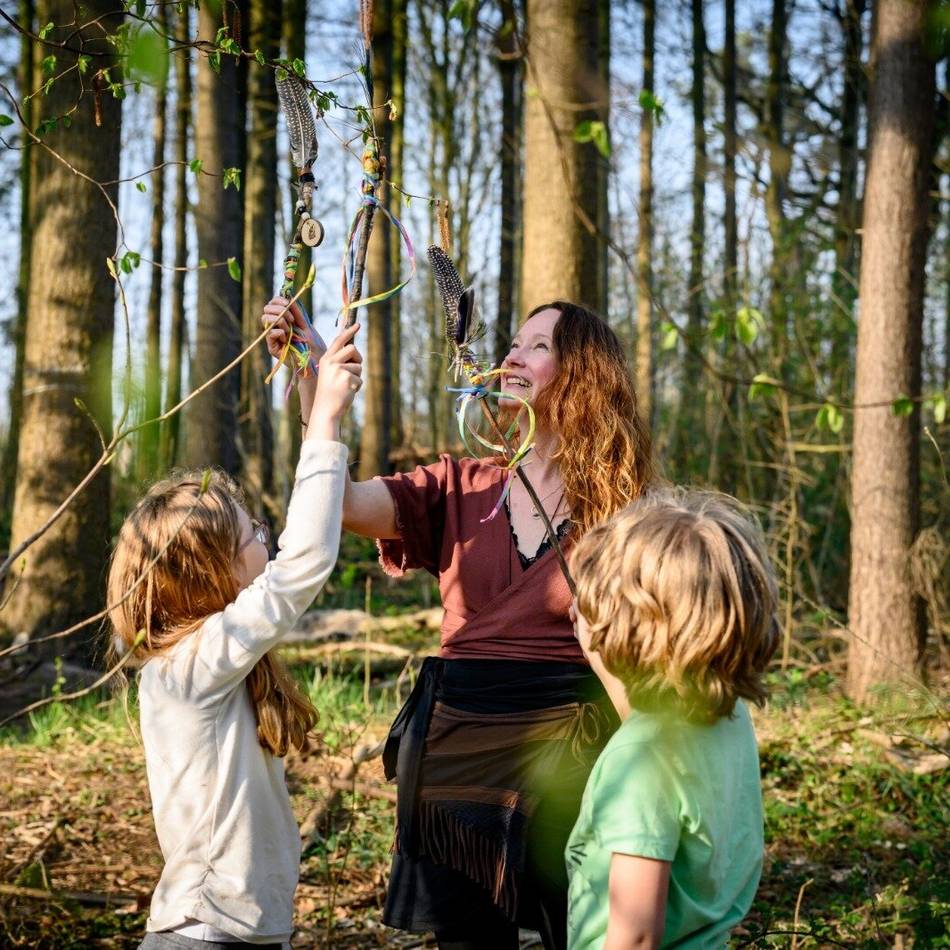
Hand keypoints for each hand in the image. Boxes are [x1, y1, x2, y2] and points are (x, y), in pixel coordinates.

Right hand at [260, 296, 326, 363]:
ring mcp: (273, 337)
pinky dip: (279, 332)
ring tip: (290, 330)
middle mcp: (276, 327)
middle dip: (280, 310)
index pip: (273, 304)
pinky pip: (269, 333)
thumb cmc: (313, 345)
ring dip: (280, 321)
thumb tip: (289, 295)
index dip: (278, 300)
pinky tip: (287, 338)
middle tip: (292, 319)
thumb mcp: (306, 324)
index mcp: (283, 320)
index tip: (288, 302)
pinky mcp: (272, 347)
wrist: (316, 362)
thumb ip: (298, 311)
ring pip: (265, 319)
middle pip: (266, 309)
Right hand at [307, 322, 361, 440]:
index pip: (339, 341)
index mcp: (325, 359)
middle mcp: (331, 362)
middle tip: (353, 371)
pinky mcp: (347, 379)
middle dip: (358, 358)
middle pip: (353, 349)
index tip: (358, 325)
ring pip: (358, 366)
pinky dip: (357, 387)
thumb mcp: (330, 373)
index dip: (349, 331)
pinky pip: (360, 379)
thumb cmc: (329, 392)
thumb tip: (353, 350)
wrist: (325, 410)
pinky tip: (347, 393)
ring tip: (345, 386)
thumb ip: (339, 362)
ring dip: (356, 377)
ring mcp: (339, 370)